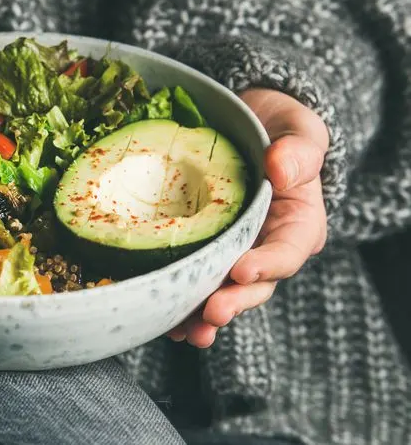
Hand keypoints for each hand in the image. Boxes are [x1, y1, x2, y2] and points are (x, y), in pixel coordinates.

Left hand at [167, 88, 329, 347]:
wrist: (245, 126)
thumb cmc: (277, 129)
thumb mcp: (298, 130)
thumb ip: (298, 150)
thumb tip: (281, 169)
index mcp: (297, 223)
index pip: (288, 251)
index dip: (267, 265)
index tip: (241, 272)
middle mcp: (266, 247)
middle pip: (254, 285)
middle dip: (233, 302)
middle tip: (211, 314)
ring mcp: (233, 254)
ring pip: (222, 293)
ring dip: (203, 316)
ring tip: (185, 332)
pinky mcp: (203, 254)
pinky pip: (193, 282)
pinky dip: (178, 301)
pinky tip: (160, 317)